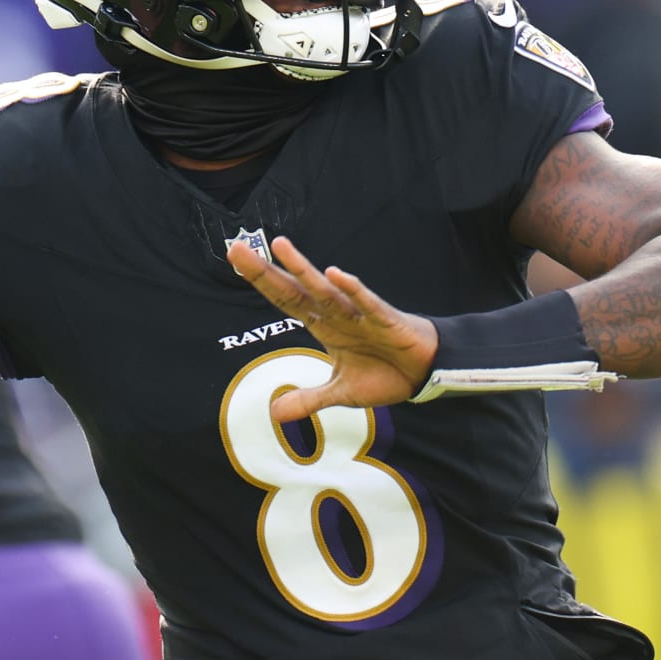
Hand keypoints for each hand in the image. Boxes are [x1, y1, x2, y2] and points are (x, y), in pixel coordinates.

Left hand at [226, 235, 438, 420]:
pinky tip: (336, 275)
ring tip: (280, 246)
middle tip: (238, 248)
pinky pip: (367, 303)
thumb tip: (274, 412)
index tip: (236, 259)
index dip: (261, 281)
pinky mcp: (386, 320)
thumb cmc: (385, 372)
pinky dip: (353, 290)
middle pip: (295, 289)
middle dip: (267, 270)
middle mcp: (336, 314)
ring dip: (304, 269)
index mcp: (324, 325)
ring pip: (326, 290)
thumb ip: (309, 399)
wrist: (425, 372)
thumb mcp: (341, 393)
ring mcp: (360, 314)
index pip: (286, 299)